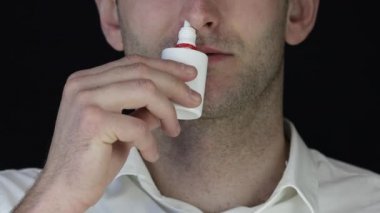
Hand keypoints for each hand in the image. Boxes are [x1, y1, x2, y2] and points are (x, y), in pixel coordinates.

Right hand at [15, 55, 200, 211]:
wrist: (64, 188)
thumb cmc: (91, 159)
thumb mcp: (121, 128)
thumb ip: (140, 111)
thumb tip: (167, 102)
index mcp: (87, 81)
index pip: (133, 63)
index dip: (165, 67)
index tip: (188, 75)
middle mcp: (83, 84)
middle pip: (142, 71)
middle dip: (175, 85)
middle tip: (194, 99)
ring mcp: (85, 100)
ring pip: (145, 90)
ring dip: (168, 111)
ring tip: (174, 130)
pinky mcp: (92, 122)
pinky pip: (138, 125)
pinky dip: (151, 141)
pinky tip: (150, 153)